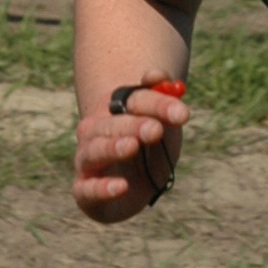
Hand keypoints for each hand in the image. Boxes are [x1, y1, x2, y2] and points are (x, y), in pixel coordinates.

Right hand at [73, 73, 188, 223]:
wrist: (133, 186)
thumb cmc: (148, 150)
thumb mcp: (163, 127)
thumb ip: (163, 103)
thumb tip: (158, 75)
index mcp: (114, 111)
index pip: (135, 100)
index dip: (158, 105)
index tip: (182, 115)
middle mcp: (94, 133)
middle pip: (112, 124)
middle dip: (134, 126)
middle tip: (155, 130)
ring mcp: (86, 161)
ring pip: (94, 151)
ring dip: (112, 148)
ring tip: (131, 146)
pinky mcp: (84, 191)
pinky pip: (87, 189)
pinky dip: (101, 188)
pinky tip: (121, 187)